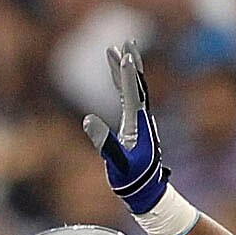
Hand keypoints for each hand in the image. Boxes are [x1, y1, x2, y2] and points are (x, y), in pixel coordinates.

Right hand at [81, 41, 169, 217]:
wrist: (147, 192)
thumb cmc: (131, 180)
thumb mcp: (116, 163)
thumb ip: (104, 143)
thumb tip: (88, 120)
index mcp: (138, 124)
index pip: (132, 92)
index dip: (126, 74)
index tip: (123, 54)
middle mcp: (142, 118)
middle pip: (137, 84)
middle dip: (130, 63)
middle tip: (126, 42)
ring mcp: (140, 122)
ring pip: (134, 89)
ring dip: (126, 71)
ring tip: (117, 53)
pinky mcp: (135, 127)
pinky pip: (130, 99)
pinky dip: (123, 85)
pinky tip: (117, 78)